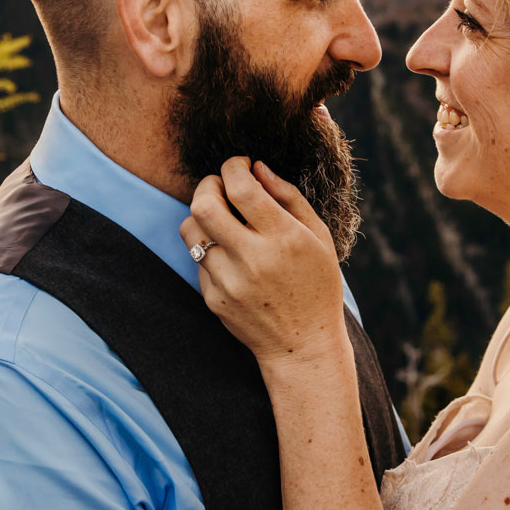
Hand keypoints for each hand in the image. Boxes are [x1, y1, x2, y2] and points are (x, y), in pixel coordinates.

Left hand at [182, 158, 347, 374]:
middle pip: (204, 204)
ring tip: (221, 219)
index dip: (233, 166)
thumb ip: (289, 197)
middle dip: (207, 184)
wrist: (303, 345)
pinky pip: (198, 260)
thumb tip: (257, 167)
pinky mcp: (213, 299)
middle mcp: (253, 259)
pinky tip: (231, 256)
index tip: (238, 164)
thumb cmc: (317, 285)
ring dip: (202, 215)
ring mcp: (229, 282)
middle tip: (220, 186)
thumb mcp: (318, 237)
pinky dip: (210, 248)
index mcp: (284, 239)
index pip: (241, 188)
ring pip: (191, 230)